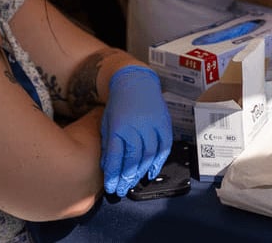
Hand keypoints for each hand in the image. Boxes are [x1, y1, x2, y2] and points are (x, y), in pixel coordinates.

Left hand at [100, 66, 172, 196]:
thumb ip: (108, 144)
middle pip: (133, 159)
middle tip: (122, 190)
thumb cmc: (117, 104)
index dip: (113, 175)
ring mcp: (152, 126)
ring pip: (149, 156)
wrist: (135, 82)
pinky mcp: (164, 124)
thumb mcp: (107, 122)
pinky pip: (164, 147)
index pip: (116, 157)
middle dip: (127, 178)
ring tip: (134, 184)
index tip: (111, 187)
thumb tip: (109, 167)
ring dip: (141, 173)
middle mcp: (136, 128)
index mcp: (118, 128)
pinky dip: (158, 162)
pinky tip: (151, 173)